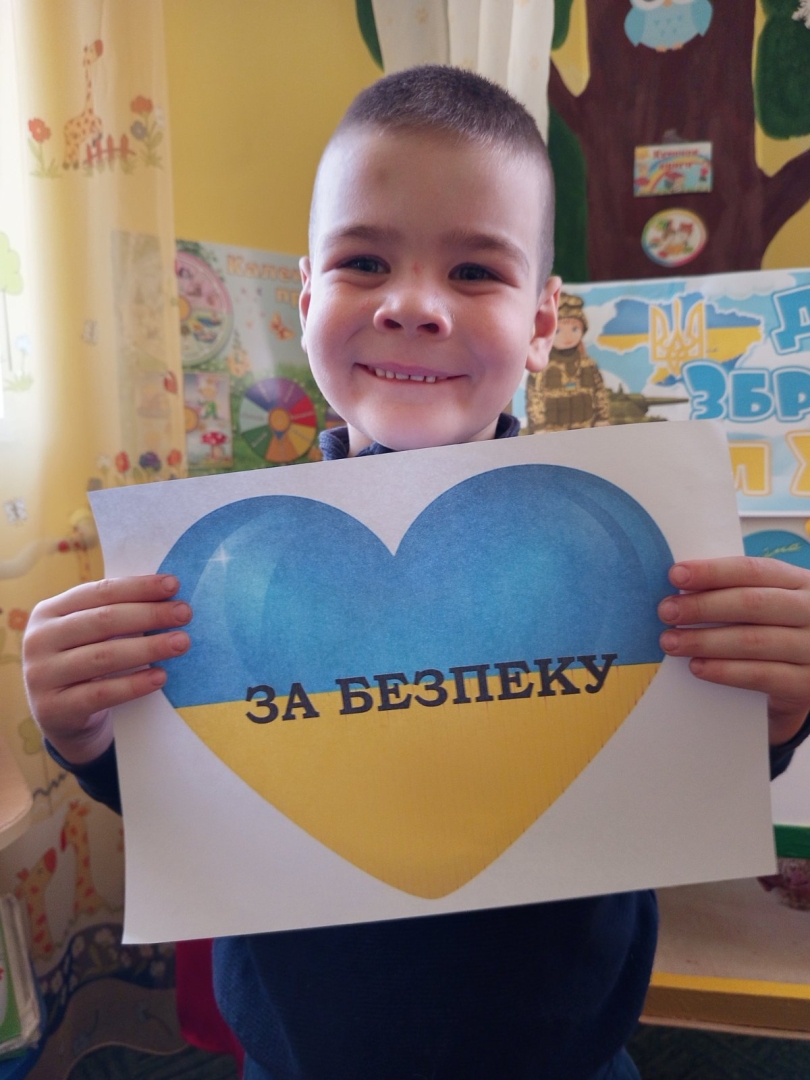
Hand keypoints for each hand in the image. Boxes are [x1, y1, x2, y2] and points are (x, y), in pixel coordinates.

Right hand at [22, 574, 191, 764]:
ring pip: (103, 656)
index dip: (138, 587)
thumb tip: (169, 596)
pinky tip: (161, 677)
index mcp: (49, 612)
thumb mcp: (90, 635)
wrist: (63, 718)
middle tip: (185, 613)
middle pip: (103, 621)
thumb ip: (116, 614)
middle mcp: (39, 640)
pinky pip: (101, 693)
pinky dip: (134, 684)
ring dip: (148, 647)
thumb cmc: (87, 664)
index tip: (174, 585)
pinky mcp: (54, 708)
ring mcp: (42, 675)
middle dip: (149, 614)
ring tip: (181, 642)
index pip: (99, 592)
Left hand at [658, 556, 809, 746]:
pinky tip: (697, 667)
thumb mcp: (770, 602)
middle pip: (752, 604)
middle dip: (703, 606)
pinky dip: (724, 670)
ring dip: (705, 641)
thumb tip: (681, 588)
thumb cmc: (778, 629)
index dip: (713, 571)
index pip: (754, 570)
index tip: (675, 575)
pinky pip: (760, 675)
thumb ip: (737, 592)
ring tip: (671, 642)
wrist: (807, 676)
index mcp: (800, 582)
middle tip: (666, 611)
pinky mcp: (806, 684)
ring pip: (753, 641)